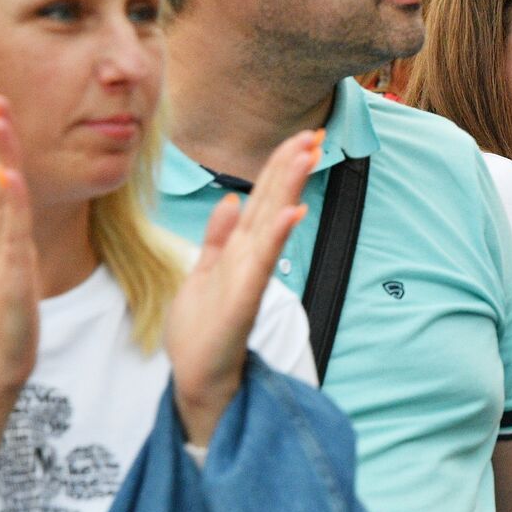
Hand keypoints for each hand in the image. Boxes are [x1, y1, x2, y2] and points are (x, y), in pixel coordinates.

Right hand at [0, 91, 38, 397]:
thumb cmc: (10, 321)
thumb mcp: (17, 272)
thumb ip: (16, 245)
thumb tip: (19, 218)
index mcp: (5, 237)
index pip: (6, 182)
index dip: (5, 145)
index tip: (2, 107)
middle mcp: (1, 240)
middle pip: (2, 180)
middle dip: (0, 137)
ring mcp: (4, 256)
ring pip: (5, 199)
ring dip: (4, 158)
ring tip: (2, 123)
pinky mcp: (11, 277)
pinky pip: (11, 234)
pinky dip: (10, 203)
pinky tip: (11, 178)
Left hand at [166, 129, 320, 444]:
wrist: (197, 376)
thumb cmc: (201, 329)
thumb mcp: (201, 271)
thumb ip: (217, 236)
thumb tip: (230, 200)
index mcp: (239, 249)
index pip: (264, 198)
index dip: (279, 167)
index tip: (299, 137)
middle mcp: (250, 257)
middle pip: (274, 203)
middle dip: (291, 168)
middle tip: (313, 135)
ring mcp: (250, 276)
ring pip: (273, 223)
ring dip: (291, 189)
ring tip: (308, 156)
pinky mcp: (244, 298)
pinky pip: (261, 261)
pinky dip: (277, 236)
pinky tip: (292, 212)